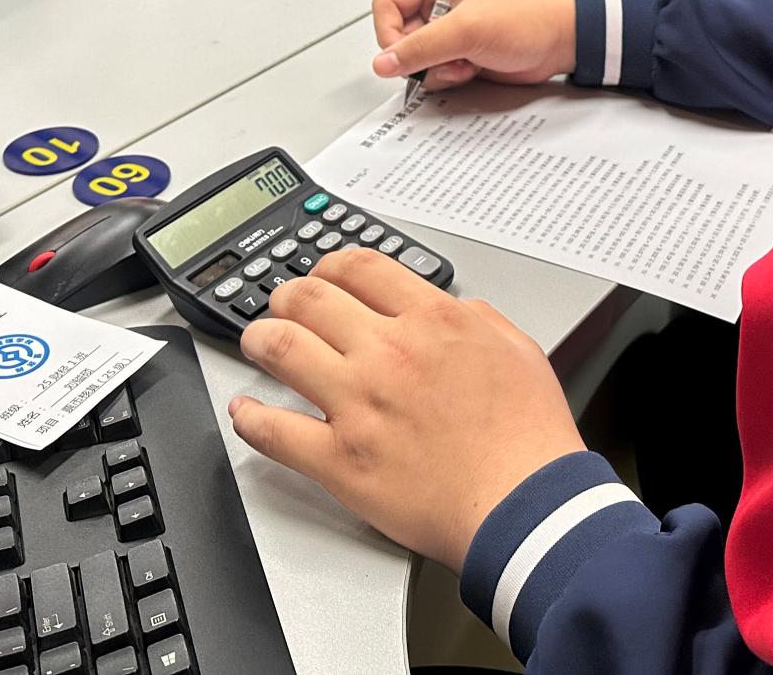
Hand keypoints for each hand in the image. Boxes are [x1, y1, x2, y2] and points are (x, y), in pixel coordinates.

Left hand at [230, 249, 584, 569]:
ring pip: (281, 349)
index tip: (325, 275)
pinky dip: (250, 417)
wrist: (526, 507)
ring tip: (256, 342)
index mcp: (432, 321)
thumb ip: (479, 319)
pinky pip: (275, 431)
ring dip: (259, 339)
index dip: (331, 264)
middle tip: (284, 305)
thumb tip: (453, 310)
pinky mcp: (340, 460)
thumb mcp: (519, 350)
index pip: (360, 267)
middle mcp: (388, 353)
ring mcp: (358, 405)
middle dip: (287, 295)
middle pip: (311, 298)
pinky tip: (244, 410)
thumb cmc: (528, 439)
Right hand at [370, 0, 574, 90]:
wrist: (562, 41)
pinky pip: (434, 71)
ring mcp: (448, 31)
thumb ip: (422, 46)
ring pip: (414, 58)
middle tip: (442, 59)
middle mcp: (438, 3)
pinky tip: (470, 69)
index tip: (400, 55)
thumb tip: (384, 62)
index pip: (387, 5)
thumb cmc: (529, 18)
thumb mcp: (469, 28)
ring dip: (436, 69)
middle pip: (398, 36)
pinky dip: (448, 76)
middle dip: (419, 56)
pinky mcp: (458, 53)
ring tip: (463, 62)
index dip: (388, 33)